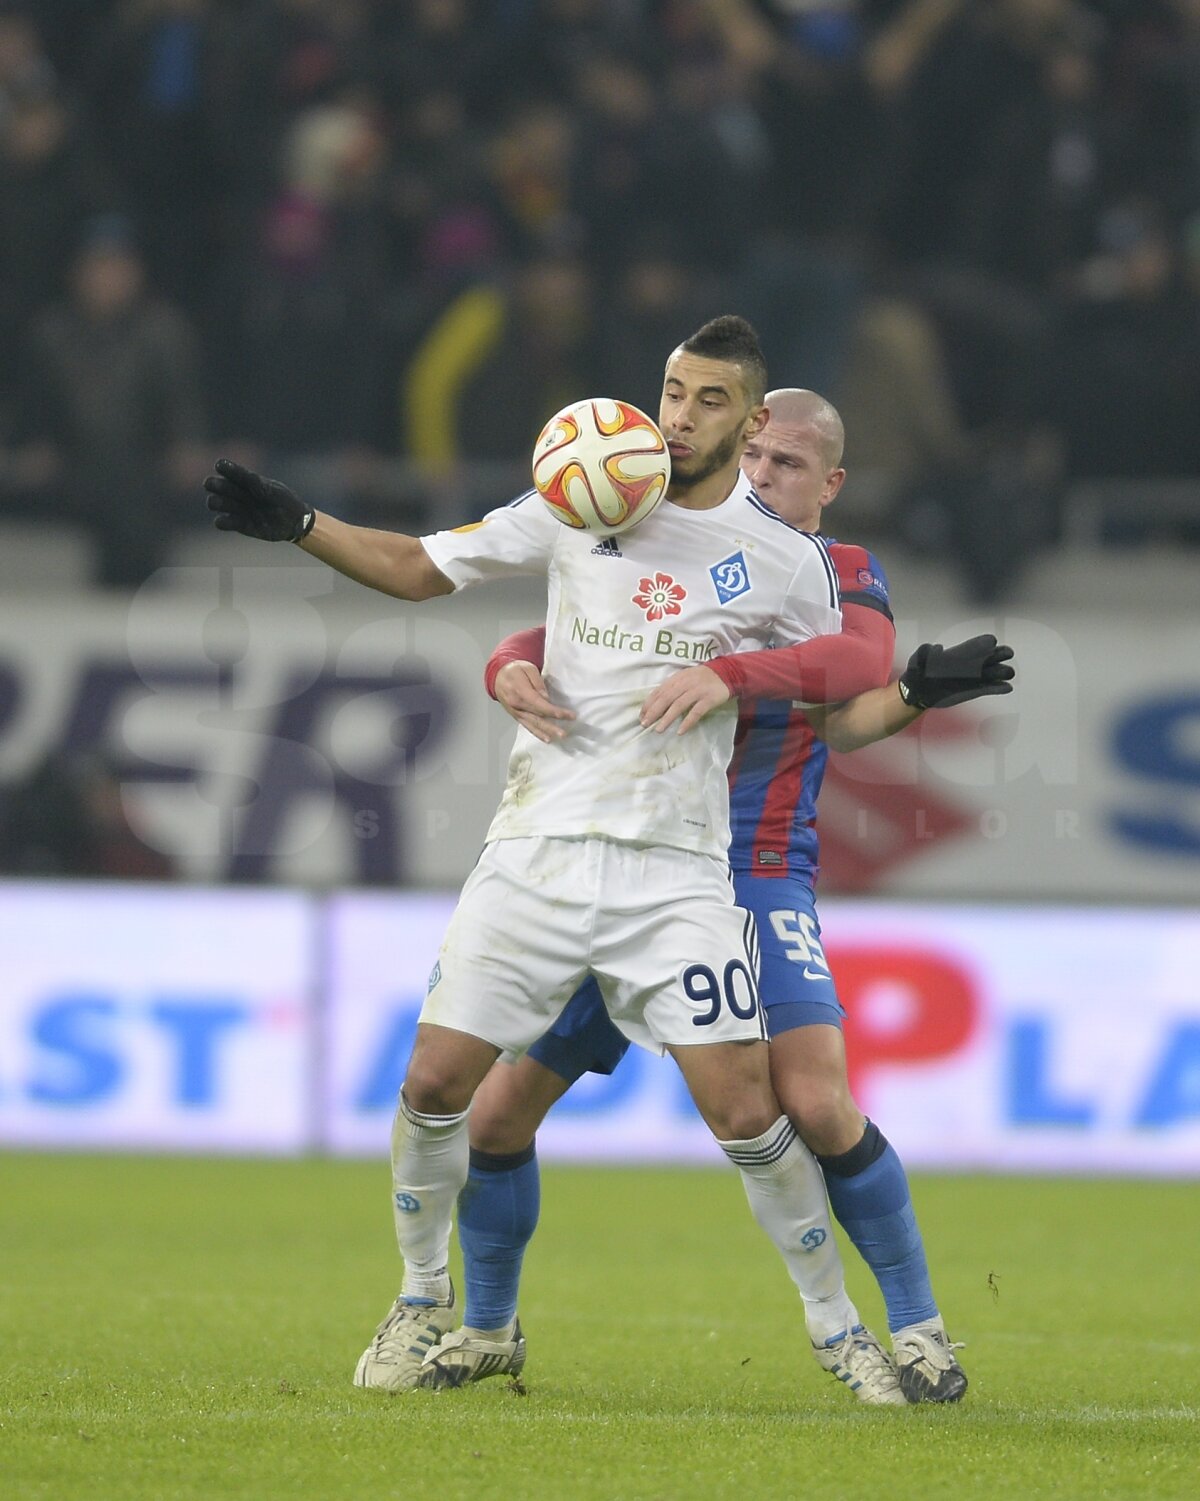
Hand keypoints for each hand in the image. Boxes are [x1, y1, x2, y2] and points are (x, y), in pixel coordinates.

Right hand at [203, 458, 314, 541]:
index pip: (231, 471)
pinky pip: (224, 523)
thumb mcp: (274, 490)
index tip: (220, 465)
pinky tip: (221, 521)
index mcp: (246, 480)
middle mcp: (238, 493)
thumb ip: (259, 484)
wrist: (294, 522)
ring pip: (217, 503)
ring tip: (215, 502)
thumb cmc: (284, 500)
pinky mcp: (241, 525)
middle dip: (213, 484)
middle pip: (217, 486)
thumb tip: (245, 475)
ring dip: (215, 502)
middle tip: (211, 485)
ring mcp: (238, 509)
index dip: (224, 467)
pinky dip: (221, 522)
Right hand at [495, 661, 575, 743]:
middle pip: (537, 717)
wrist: (498, 676)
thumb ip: (537, 682)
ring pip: (532, 724)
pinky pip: (527, 726)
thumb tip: (545, 697)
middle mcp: (517, 704)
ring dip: (546, 732)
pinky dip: (537, 733)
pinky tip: (547, 739)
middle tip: (564, 733)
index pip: (540, 704)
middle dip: (552, 726)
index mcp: (520, 691)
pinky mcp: (516, 716)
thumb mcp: (528, 668)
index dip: (554, 711)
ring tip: (559, 738)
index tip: (569, 715)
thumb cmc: (514, 670)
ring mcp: (516, 712)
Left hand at [640, 665, 731, 733]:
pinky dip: (687, 722)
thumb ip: (672, 688)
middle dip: (654, 712)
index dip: (649, 704)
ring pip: (679, 705)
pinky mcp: (709, 699)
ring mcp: (697, 691)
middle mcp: (685, 684)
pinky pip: (696, 712)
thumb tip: (655, 705)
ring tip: (659, 730)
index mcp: (677, 678)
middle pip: (666, 698)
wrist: (726, 673)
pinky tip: (680, 731)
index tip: (641, 716)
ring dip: (667, 718)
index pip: (659, 691)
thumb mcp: (684, 679)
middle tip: (645, 724)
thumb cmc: (701, 678)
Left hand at [898, 634, 1014, 709]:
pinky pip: (991, 689)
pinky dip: (999, 688)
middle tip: (1007, 653)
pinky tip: (1007, 688)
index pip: (979, 644)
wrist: (920, 692)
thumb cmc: (918, 672)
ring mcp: (975, 678)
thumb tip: (938, 648)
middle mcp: (971, 664)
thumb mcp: (917, 659)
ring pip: (995, 672)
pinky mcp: (975, 691)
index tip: (990, 643)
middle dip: (1002, 653)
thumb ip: (925, 651)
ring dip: (1003, 671)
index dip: (986, 642)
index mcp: (960, 653)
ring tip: (1007, 673)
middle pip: (993, 655)